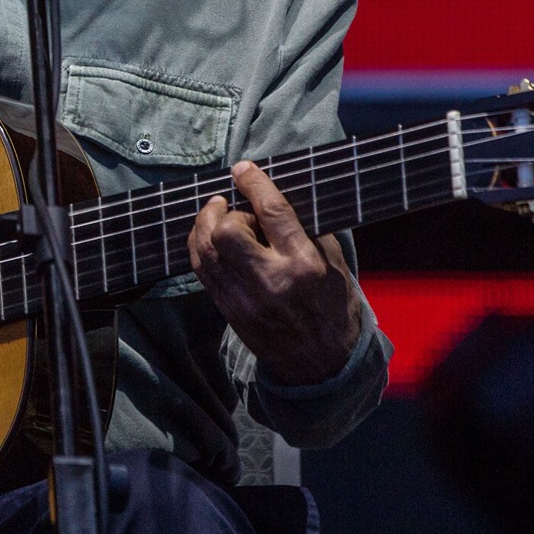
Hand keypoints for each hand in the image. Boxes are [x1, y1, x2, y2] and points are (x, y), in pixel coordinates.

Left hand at [188, 161, 361, 385]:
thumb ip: (304, 228)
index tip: (243, 168)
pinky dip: (199, 246)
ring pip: (206, 250)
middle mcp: (271, 282)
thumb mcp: (333, 262)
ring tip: (217, 215)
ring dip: (205, 224)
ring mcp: (245, 299)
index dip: (254, 184)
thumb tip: (271, 194)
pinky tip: (209, 237)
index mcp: (304, 264)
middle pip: (227, 232)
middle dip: (226, 211)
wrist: (322, 364)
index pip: (273, 213)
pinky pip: (201, 270)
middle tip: (235, 208)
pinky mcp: (229, 310)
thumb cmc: (332, 305)